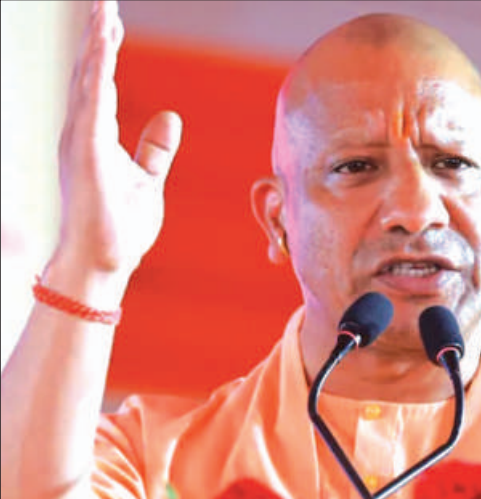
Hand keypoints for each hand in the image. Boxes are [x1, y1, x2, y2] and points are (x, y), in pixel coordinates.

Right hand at [56, 0, 181, 278]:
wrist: (106, 262)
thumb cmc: (121, 226)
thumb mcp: (147, 179)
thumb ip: (155, 149)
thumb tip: (170, 117)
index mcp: (96, 138)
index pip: (101, 85)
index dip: (106, 52)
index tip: (114, 20)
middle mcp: (82, 134)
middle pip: (91, 75)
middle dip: (97, 37)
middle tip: (104, 2)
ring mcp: (81, 143)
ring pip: (89, 82)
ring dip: (97, 45)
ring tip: (104, 9)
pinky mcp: (86, 154)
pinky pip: (94, 104)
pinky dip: (99, 73)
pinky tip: (105, 45)